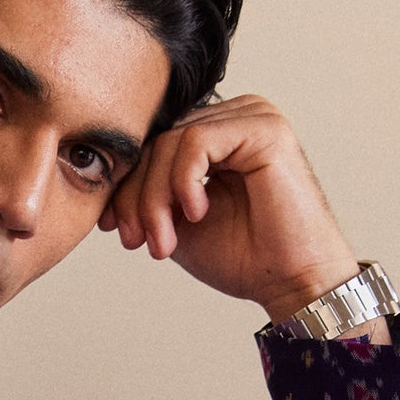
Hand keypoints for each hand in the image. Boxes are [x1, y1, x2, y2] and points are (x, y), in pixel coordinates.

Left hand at [102, 94, 374, 330]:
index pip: (153, 146)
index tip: (114, 230)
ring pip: (172, 142)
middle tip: (138, 242)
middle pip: (158, 142)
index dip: (126, 186)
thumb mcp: (178, 224)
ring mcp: (252, 117)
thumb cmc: (244, 258)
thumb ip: (150, 196)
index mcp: (215, 137)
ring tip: (164, 242)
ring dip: (156, 198)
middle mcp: (234, 118)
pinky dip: (184, 181)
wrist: (292, 282)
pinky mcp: (265, 128)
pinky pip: (198, 139)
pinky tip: (196, 213)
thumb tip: (108, 181)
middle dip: (137, 197)